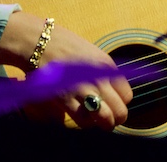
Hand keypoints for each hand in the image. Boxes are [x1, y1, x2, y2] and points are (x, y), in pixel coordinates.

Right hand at [0, 12, 132, 129]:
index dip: (121, 102)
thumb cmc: (65, 47)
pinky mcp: (65, 99)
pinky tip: (81, 115)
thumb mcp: (92, 54)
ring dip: (102, 123)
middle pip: (120, 111)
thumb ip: (104, 72)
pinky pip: (83, 121)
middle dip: (116, 118)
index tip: (113, 102)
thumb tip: (114, 92)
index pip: (127, 96)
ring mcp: (83, 90)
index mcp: (106, 65)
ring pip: (105, 119)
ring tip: (97, 120)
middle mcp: (99, 78)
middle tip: (109, 118)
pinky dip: (85, 123)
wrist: (39, 42)